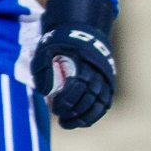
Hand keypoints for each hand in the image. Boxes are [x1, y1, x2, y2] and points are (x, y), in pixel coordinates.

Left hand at [32, 0, 116, 128]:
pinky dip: (95, 115)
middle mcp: (98, 71)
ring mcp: (106, 78)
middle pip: (88, 99)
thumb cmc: (61, 40)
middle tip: (59, 115)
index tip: (54, 108)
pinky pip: (105, 104)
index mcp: (83, 62)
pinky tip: (81, 122)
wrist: (83, 27)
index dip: (66, 101)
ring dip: (83, 117)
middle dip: (73, 111)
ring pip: (98, 104)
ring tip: (68, 123)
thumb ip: (42, 68)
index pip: (77, 88)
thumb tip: (43, 91)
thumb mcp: (47, 48)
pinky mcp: (109, 83)